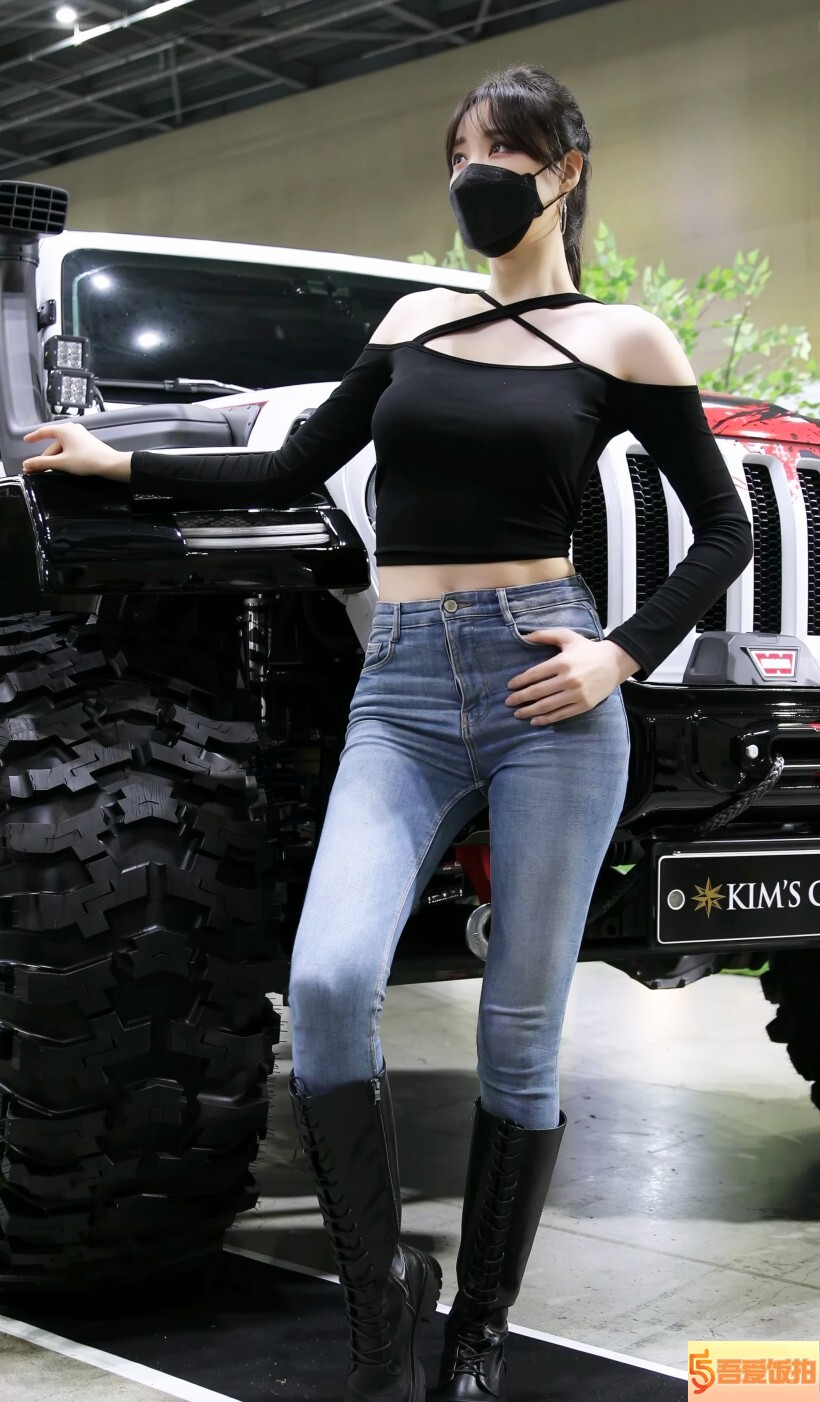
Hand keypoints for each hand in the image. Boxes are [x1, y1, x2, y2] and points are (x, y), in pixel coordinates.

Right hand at [22, 421, 130, 479]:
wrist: (110, 464)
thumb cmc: (86, 460)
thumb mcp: (61, 462)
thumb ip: (42, 463)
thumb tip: (26, 465)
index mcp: (64, 430)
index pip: (43, 432)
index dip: (33, 437)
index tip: (26, 441)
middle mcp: (71, 429)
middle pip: (53, 444)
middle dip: (44, 457)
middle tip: (34, 470)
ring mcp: (80, 436)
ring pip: (61, 448)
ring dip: (54, 460)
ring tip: (47, 472)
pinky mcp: (86, 443)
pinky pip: (69, 449)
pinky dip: (63, 458)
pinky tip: (61, 468)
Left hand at [505, 629, 637, 724]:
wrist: (614, 662)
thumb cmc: (587, 649)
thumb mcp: (567, 637)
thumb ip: (544, 635)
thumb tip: (523, 636)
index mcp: (562, 662)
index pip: (534, 674)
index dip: (519, 682)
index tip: (510, 686)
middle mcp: (568, 679)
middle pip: (538, 692)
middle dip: (520, 698)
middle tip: (508, 702)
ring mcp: (576, 694)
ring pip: (547, 705)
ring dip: (529, 711)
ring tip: (518, 713)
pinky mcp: (583, 705)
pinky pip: (561, 714)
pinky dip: (546, 719)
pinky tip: (534, 721)